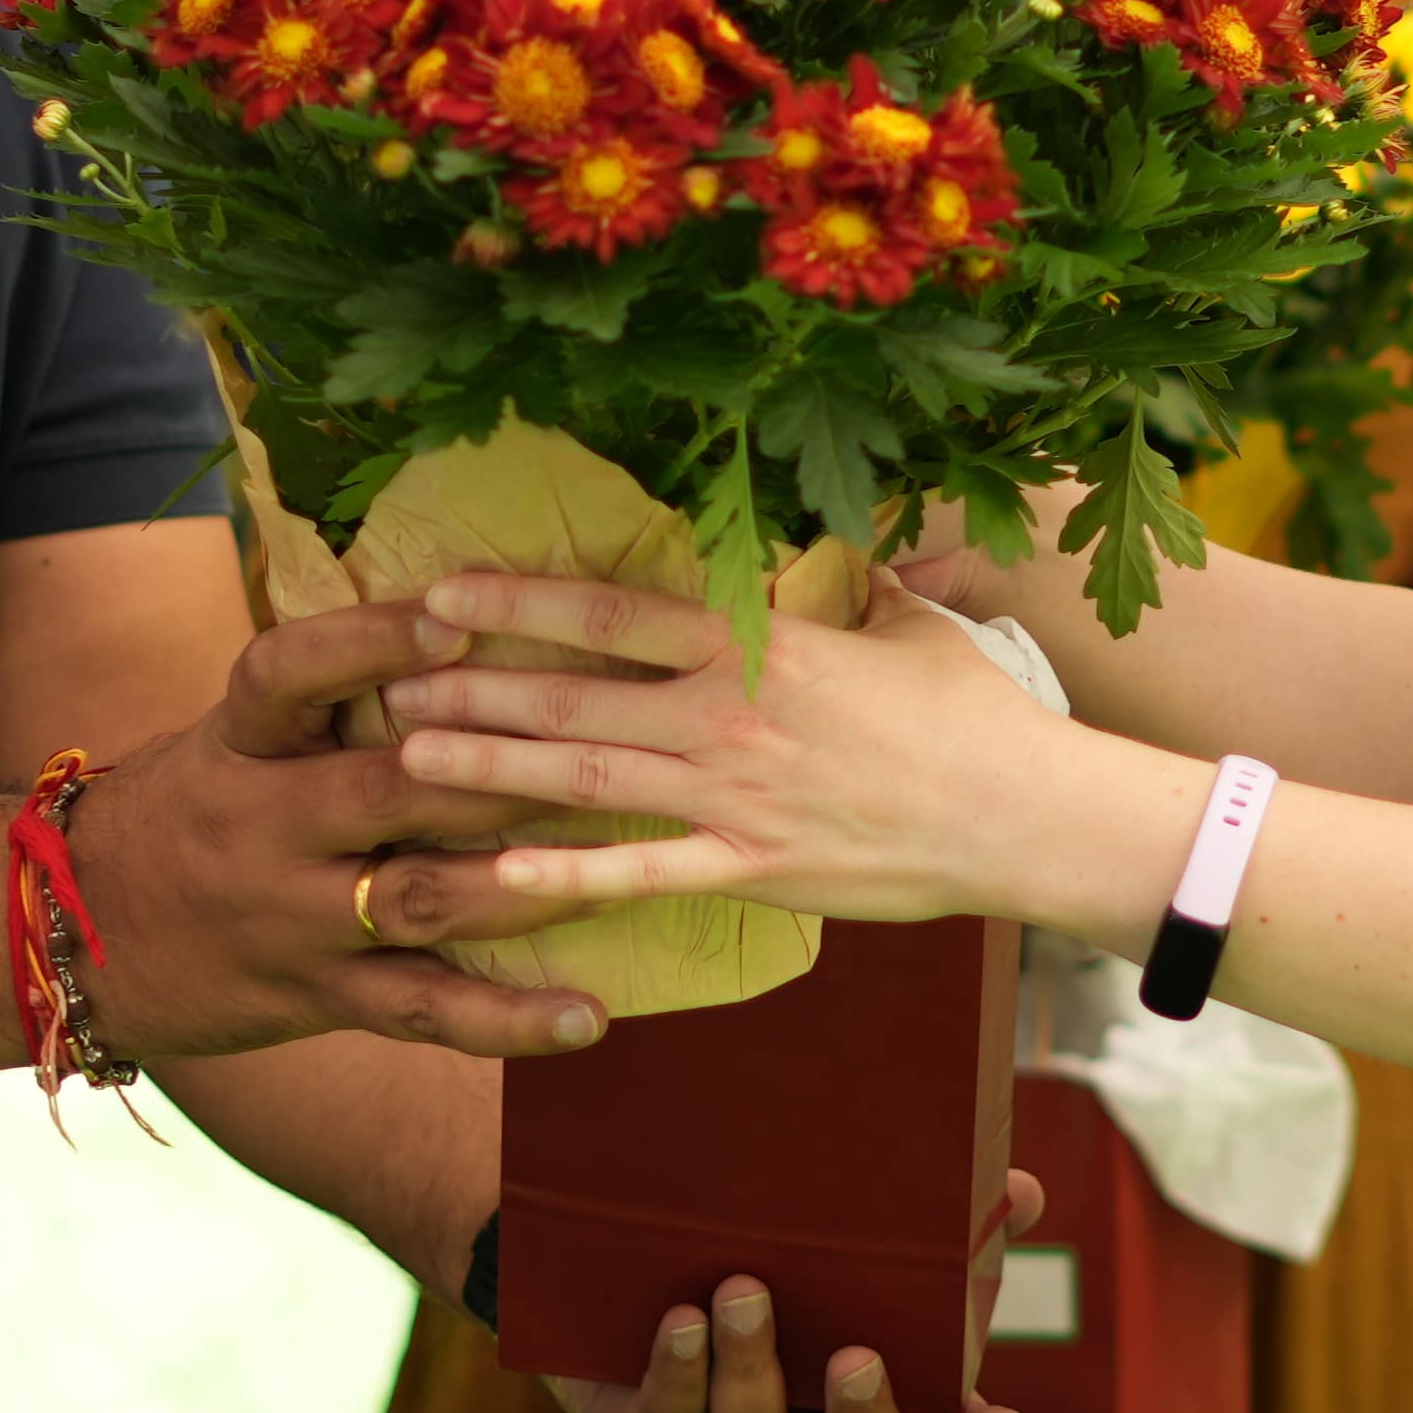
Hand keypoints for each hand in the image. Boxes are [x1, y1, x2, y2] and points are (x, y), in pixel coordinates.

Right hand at [81, 599, 623, 1062]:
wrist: (73, 938)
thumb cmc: (190, 813)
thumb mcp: (231, 739)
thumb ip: (327, 696)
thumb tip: (462, 615)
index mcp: (238, 743)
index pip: (289, 674)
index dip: (368, 643)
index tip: (455, 616)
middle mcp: (259, 824)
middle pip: (384, 790)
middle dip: (498, 770)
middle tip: (605, 747)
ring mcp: (289, 918)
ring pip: (417, 898)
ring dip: (525, 886)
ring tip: (622, 871)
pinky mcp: (315, 998)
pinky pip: (421, 1012)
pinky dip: (508, 1022)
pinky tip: (586, 1017)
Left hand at [376, 569, 1113, 932]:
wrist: (1027, 815)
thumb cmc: (976, 711)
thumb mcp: (909, 621)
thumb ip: (847, 581)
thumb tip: (829, 537)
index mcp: (762, 643)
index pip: (616, 611)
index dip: (521, 600)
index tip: (444, 591)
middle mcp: (730, 716)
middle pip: (575, 693)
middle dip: (472, 683)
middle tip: (385, 676)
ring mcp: (736, 799)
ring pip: (587, 776)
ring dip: (491, 765)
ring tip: (406, 755)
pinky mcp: (752, 871)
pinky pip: (643, 874)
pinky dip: (568, 875)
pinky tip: (495, 874)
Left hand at [531, 1168, 1049, 1412]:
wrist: (622, 1257)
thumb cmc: (768, 1250)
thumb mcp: (852, 1232)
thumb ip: (943, 1218)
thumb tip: (1027, 1192)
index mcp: (867, 1401)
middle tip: (858, 1360)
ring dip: (751, 1374)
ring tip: (744, 1292)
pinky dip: (677, 1375)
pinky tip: (680, 1321)